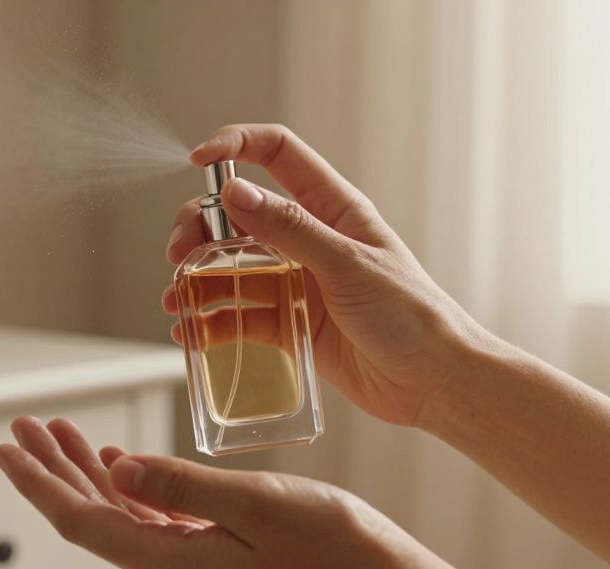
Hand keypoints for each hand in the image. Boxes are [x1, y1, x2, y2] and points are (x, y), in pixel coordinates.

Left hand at [0, 416, 421, 568]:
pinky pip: (152, 519)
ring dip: (87, 473)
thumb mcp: (253, 502)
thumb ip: (179, 485)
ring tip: (61, 432)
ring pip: (120, 515)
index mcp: (172, 562)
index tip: (6, 450)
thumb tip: (118, 468)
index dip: (39, 484)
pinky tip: (120, 463)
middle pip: (92, 517)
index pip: (82, 521)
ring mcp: (192, 566)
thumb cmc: (328, 543)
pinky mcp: (212, 556)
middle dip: (53, 470)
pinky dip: (128, 486)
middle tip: (23, 427)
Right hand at [161, 124, 488, 425]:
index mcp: (332, 208)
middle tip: (178, 255)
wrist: (433, 382)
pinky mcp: (290, 323)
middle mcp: (309, 239)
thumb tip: (236, 194)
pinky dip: (211, 320)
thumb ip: (290, 230)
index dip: (234, 145)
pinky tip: (191, 332)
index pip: (277, 154)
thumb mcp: (348, 265)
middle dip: (199, 226)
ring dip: (197, 277)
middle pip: (237, 213)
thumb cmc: (411, 317)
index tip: (197, 158)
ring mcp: (297, 281)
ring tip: (176, 301)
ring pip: (231, 265)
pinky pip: (240, 314)